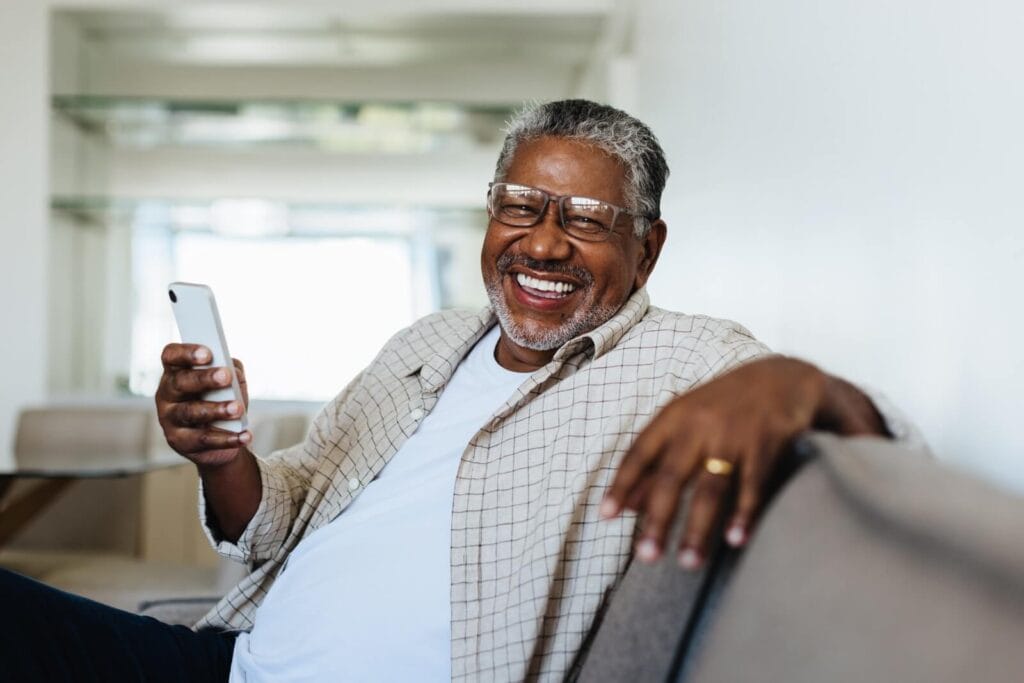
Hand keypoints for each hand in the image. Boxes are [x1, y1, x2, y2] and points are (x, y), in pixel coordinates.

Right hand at [155, 343, 251, 467]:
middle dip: (204, 378)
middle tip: (226, 377)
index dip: (187, 353)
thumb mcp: (228, 383)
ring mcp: (170, 418)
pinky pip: (204, 439)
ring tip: (237, 408)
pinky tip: (244, 436)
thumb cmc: (221, 400)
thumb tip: (234, 372)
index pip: (172, 356)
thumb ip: (232, 371)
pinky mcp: (179, 441)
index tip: (208, 353)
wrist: (221, 437)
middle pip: (180, 382)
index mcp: (176, 372)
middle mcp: (167, 394)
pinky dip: (227, 438)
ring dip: (216, 409)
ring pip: (190, 412)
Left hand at [600, 356, 887, 568]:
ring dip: (699, 528)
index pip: (640, 453)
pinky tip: (735, 540)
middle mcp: (700, 425)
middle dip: (658, 519)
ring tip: (688, 563)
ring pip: (711, 488)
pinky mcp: (767, 442)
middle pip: (672, 477)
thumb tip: (624, 506)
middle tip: (646, 557)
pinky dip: (743, 513)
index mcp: (674, 417)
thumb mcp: (685, 422)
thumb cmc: (724, 406)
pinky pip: (753, 484)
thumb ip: (655, 463)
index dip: (622, 484)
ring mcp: (734, 434)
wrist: (783, 377)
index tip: (605, 516)